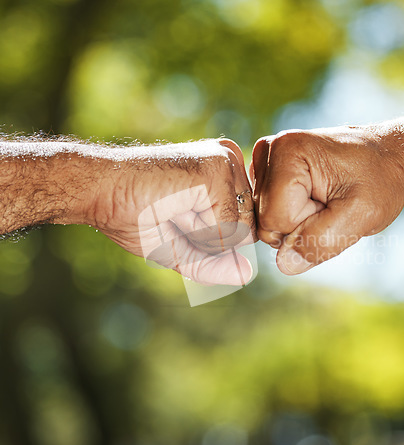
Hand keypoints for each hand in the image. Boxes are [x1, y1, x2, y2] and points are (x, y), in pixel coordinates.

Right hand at [91, 139, 255, 284]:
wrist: (102, 193)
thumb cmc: (137, 216)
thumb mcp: (181, 250)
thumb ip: (216, 264)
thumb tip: (248, 274)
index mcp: (227, 172)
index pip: (247, 227)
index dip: (213, 241)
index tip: (179, 216)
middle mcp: (233, 160)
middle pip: (249, 231)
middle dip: (210, 239)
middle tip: (176, 213)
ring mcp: (228, 162)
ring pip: (242, 231)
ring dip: (203, 234)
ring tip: (175, 207)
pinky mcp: (218, 169)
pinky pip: (228, 227)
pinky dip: (199, 230)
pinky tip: (175, 205)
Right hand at [250, 127, 403, 274]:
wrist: (387, 158)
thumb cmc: (380, 180)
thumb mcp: (362, 214)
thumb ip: (322, 241)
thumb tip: (284, 264)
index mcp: (287, 150)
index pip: (276, 220)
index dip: (308, 226)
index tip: (335, 204)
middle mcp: (268, 150)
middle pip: (266, 221)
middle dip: (301, 224)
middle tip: (331, 203)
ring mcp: (263, 161)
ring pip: (265, 221)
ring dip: (297, 221)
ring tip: (325, 198)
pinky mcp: (265, 171)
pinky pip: (267, 214)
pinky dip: (291, 215)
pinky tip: (313, 197)